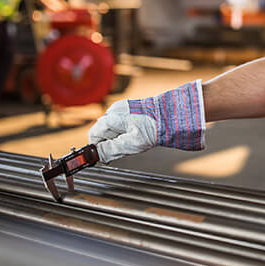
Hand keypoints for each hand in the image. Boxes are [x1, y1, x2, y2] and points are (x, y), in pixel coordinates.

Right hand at [88, 80, 205, 161]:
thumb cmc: (154, 128)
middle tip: (127, 147)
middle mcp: (114, 111)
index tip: (107, 156)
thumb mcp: (131, 144)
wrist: (171, 116)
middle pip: (102, 132)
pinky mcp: (130, 109)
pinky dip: (126, 131)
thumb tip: (96, 156)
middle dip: (110, 143)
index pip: (93, 136)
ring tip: (135, 140)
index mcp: (111, 118)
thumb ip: (110, 150)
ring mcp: (122, 109)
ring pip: (112, 129)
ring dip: (119, 138)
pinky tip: (138, 134)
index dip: (98, 148)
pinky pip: (121, 124)